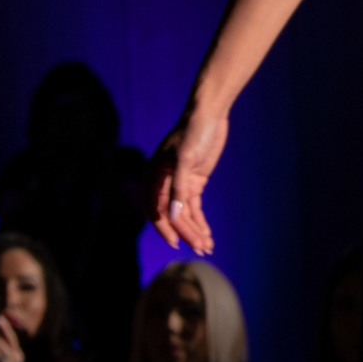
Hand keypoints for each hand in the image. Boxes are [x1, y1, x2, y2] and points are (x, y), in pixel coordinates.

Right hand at [147, 107, 223, 254]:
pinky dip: (200, 221)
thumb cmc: (194, 132)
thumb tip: (173, 217)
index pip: (155, 210)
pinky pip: (193, 207)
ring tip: (207, 246)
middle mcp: (163, 181)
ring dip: (194, 230)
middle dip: (186, 232)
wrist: (209, 113)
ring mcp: (179, 183)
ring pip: (184, 213)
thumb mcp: (186, 159)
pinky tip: (207, 234)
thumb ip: (179, 189)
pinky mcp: (193, 181)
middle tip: (201, 248)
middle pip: (172, 215)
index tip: (176, 243)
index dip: (165, 228)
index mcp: (153, 175)